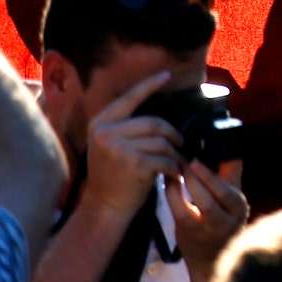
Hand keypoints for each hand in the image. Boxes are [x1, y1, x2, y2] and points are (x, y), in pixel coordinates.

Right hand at [81, 71, 182, 217]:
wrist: (105, 206)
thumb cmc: (114, 175)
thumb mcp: (110, 145)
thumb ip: (126, 127)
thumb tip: (158, 114)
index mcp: (100, 123)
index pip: (129, 98)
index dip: (149, 85)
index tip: (167, 75)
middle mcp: (106, 132)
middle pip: (154, 122)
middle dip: (173, 134)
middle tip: (181, 144)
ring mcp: (119, 148)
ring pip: (162, 141)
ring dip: (175, 153)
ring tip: (176, 162)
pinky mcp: (134, 163)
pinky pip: (166, 159)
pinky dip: (174, 167)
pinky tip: (174, 174)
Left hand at [168, 159, 246, 271]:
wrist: (209, 261)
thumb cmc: (218, 223)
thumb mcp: (229, 201)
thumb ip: (230, 176)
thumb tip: (231, 148)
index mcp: (239, 208)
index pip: (230, 187)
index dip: (215, 173)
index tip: (200, 158)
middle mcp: (229, 220)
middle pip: (219, 193)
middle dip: (202, 175)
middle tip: (188, 161)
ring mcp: (210, 228)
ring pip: (203, 202)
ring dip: (189, 183)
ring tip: (179, 170)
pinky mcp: (190, 232)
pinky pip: (181, 209)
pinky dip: (173, 193)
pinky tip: (169, 183)